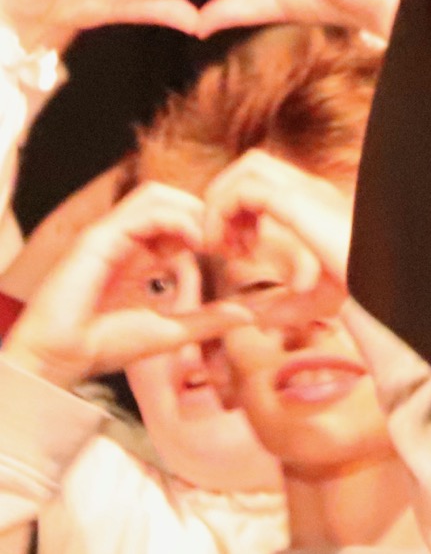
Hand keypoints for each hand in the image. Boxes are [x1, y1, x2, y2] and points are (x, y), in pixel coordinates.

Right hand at [0, 183, 249, 390]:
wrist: (59, 357)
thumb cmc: (104, 346)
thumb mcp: (170, 331)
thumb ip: (207, 320)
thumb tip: (247, 314)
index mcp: (140, 255)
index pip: (180, 218)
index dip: (211, 226)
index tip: (236, 250)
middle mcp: (125, 240)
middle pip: (172, 199)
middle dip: (206, 212)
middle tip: (230, 240)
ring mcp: (110, 235)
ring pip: (157, 196)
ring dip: (192, 210)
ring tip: (213, 240)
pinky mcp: (99, 237)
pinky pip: (143, 210)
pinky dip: (176, 218)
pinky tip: (195, 242)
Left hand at [201, 150, 352, 311]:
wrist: (380, 281)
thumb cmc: (358, 290)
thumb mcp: (317, 297)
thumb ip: (286, 306)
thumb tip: (258, 318)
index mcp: (319, 203)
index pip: (269, 180)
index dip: (241, 208)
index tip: (238, 250)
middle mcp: (311, 188)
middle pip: (254, 164)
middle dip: (226, 195)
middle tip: (222, 241)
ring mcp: (305, 189)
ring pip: (246, 168)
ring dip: (221, 201)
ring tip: (221, 242)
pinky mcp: (294, 201)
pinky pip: (241, 190)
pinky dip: (220, 214)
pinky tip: (227, 247)